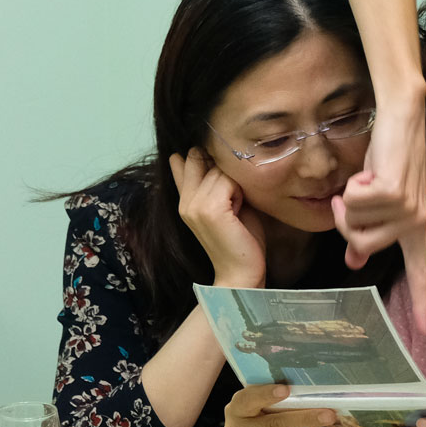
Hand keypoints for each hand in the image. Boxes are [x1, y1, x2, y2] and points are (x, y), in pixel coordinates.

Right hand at [169, 149, 266, 287]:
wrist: (241, 274)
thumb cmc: (241, 240)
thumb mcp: (225, 204)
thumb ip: (211, 182)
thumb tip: (196, 153)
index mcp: (184, 200)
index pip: (184, 161)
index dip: (205, 159)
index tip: (221, 176)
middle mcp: (185, 201)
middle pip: (205, 160)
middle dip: (226, 172)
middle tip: (236, 199)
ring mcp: (194, 205)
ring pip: (219, 170)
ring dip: (236, 184)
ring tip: (238, 208)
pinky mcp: (209, 210)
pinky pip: (228, 181)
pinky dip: (240, 192)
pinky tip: (240, 210)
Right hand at [332, 101, 425, 332]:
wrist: (401, 120)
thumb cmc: (387, 160)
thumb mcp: (376, 200)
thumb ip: (368, 231)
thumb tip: (353, 262)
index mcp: (414, 230)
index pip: (418, 273)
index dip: (420, 304)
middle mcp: (414, 224)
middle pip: (359, 245)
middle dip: (345, 219)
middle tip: (355, 194)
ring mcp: (407, 209)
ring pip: (353, 224)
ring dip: (349, 198)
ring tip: (367, 179)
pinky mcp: (395, 193)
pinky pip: (352, 202)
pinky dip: (352, 184)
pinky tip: (371, 170)